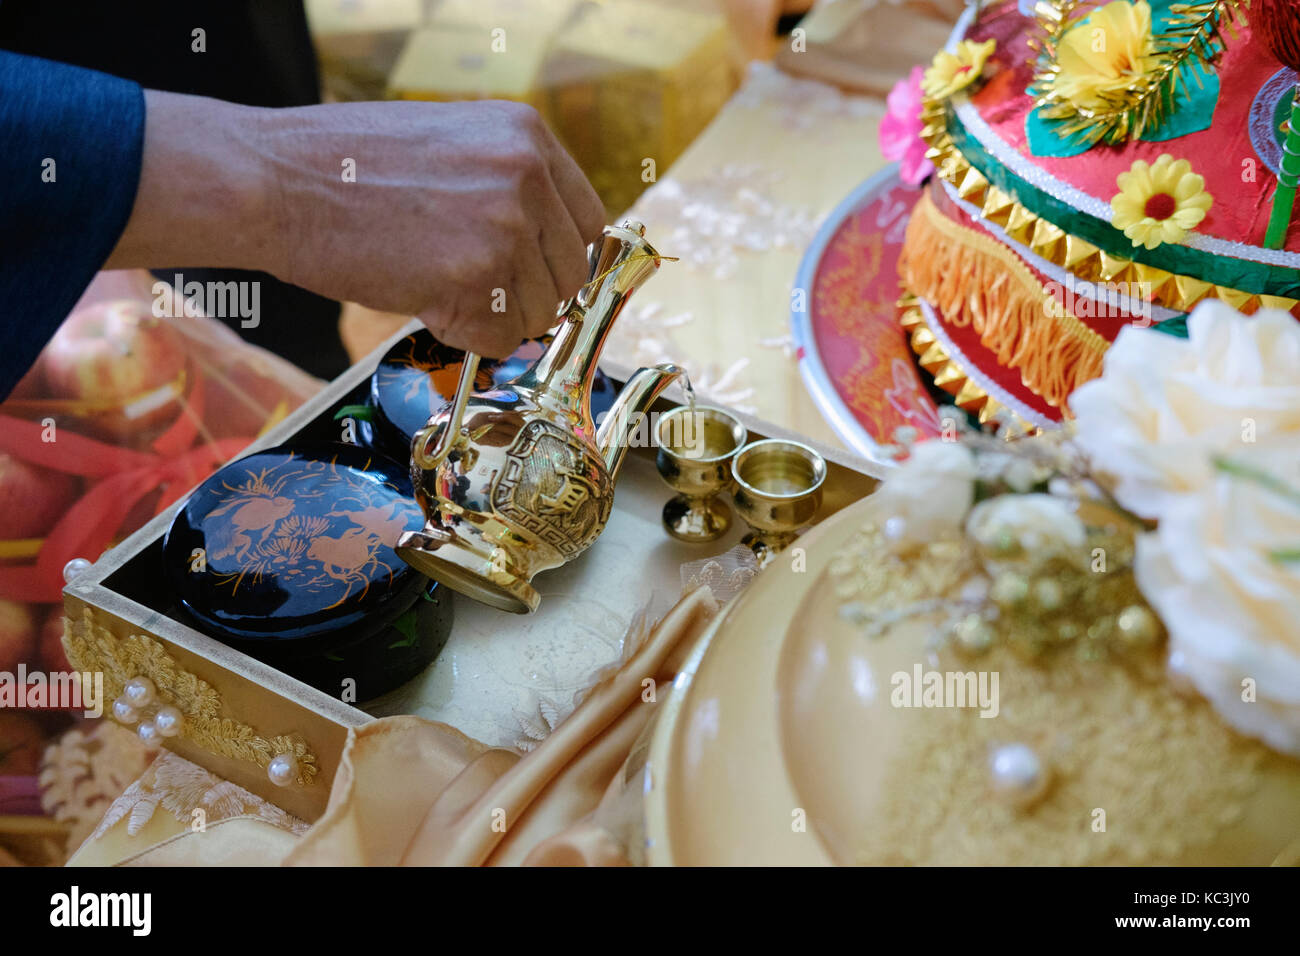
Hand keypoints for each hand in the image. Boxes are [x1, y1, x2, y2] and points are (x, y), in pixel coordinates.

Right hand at [109, 93, 605, 357]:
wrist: (272, 180)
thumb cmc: (341, 166)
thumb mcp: (447, 144)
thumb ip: (504, 185)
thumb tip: (543, 246)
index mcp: (525, 135)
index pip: (586, 222)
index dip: (560, 261)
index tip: (537, 280)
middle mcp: (527, 174)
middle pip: (569, 274)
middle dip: (527, 296)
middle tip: (475, 294)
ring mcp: (505, 225)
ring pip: (537, 313)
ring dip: (492, 319)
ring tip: (433, 287)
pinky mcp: (475, 276)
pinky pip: (498, 339)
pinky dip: (464, 337)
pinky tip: (422, 302)